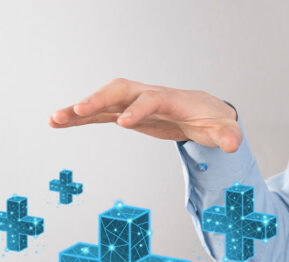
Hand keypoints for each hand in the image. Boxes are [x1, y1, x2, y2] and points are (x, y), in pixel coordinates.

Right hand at [48, 78, 241, 152]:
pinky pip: (97, 114)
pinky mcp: (123, 113)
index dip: (138, 109)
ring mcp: (132, 103)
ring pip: (102, 101)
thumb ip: (228, 134)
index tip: (123, 123)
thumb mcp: (224, 128)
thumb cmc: (211, 119)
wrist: (201, 110)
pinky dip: (78, 118)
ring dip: (78, 109)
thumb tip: (234, 143)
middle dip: (98, 99)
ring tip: (53, 119)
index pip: (152, 99)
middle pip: (119, 90)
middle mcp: (147, 95)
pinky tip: (57, 123)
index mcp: (171, 99)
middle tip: (78, 111)